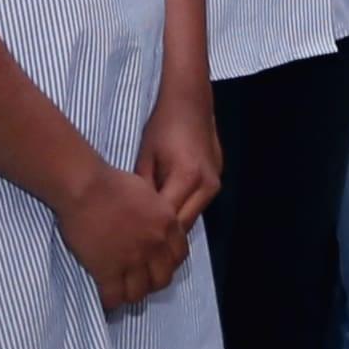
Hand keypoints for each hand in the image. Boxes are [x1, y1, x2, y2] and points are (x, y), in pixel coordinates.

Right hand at [46, 161, 197, 305]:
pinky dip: (110, 300)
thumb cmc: (111, 182)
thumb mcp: (147, 193)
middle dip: (152, 282)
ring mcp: (133, 260)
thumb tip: (153, 222)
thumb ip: (156, 212)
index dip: (168, 263)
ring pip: (139, 293)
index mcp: (167, 224)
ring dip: (131, 294)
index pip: (179, 256)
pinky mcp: (108, 270)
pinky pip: (114, 297)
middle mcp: (155, 245)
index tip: (157, 265)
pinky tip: (105, 296)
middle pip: (162, 279)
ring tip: (121, 291)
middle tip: (138, 280)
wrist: (86, 187)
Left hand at [134, 84, 223, 239]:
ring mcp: (215, 184)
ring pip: (192, 219)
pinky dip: (182, 213)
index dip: (149, 232)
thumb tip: (136, 217)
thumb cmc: (163, 126)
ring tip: (150, 235)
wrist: (191, 102)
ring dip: (173, 228)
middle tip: (139, 246)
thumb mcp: (145, 157)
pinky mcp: (217, 181)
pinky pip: (197, 206)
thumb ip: (143, 189)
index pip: (167, 218)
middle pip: (183, 226)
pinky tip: (164, 216)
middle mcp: (207, 185)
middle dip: (163, 237)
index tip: (130, 242)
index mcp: (187, 177)